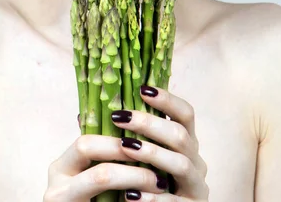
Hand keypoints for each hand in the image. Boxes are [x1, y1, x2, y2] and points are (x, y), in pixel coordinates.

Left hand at [44, 85, 208, 200]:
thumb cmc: (145, 182)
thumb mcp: (141, 158)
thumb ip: (127, 137)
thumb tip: (84, 116)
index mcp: (186, 144)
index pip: (185, 114)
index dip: (167, 99)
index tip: (142, 89)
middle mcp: (196, 161)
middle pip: (180, 135)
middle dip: (150, 124)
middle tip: (121, 117)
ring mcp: (196, 186)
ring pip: (180, 163)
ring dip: (152, 153)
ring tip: (125, 147)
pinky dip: (152, 197)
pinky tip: (130, 193)